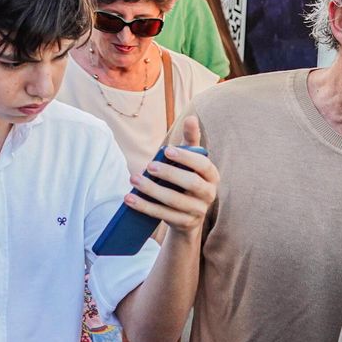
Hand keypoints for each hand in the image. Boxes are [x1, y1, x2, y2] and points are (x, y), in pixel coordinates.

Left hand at [124, 120, 218, 236]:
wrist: (186, 215)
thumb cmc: (185, 179)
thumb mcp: (188, 161)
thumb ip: (190, 141)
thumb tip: (192, 117)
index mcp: (211, 176)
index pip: (204, 166)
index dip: (187, 158)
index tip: (167, 150)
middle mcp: (209, 194)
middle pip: (191, 184)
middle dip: (169, 174)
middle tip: (148, 166)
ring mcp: (198, 211)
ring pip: (175, 202)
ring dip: (152, 191)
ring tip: (133, 180)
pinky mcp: (185, 224)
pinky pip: (164, 216)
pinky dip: (145, 207)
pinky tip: (129, 199)